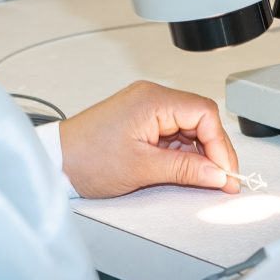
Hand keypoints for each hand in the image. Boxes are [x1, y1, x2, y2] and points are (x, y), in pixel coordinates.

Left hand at [60, 81, 239, 197]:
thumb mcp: (141, 168)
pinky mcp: (141, 122)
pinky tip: (183, 172)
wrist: (55, 161)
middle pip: (200, 119)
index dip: (219, 144)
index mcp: (153, 100)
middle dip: (212, 150)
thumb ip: (185, 170)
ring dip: (198, 154)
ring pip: (188, 128)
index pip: (204, 113)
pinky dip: (182, 154)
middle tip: (219, 180)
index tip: (224, 172)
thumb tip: (217, 174)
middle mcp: (151, 98)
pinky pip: (173, 134)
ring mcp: (146, 109)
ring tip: (200, 180)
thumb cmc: (86, 158)